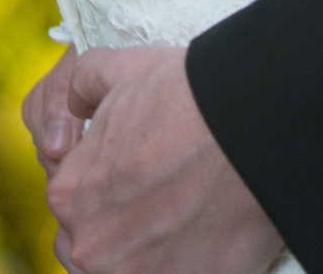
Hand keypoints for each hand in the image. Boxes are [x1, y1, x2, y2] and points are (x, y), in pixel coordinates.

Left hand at [30, 43, 282, 273]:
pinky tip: (198, 239)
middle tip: (156, 198)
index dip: (102, 183)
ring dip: (141, 252)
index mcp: (69, 194)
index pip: (70, 202)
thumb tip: (73, 108)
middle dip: (115, 225)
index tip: (133, 172)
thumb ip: (80, 88)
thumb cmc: (186, 95)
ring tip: (178, 221)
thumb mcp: (118, 70)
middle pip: (91, 244)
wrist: (253, 126)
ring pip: (123, 268)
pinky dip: (177, 265)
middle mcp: (90, 245)